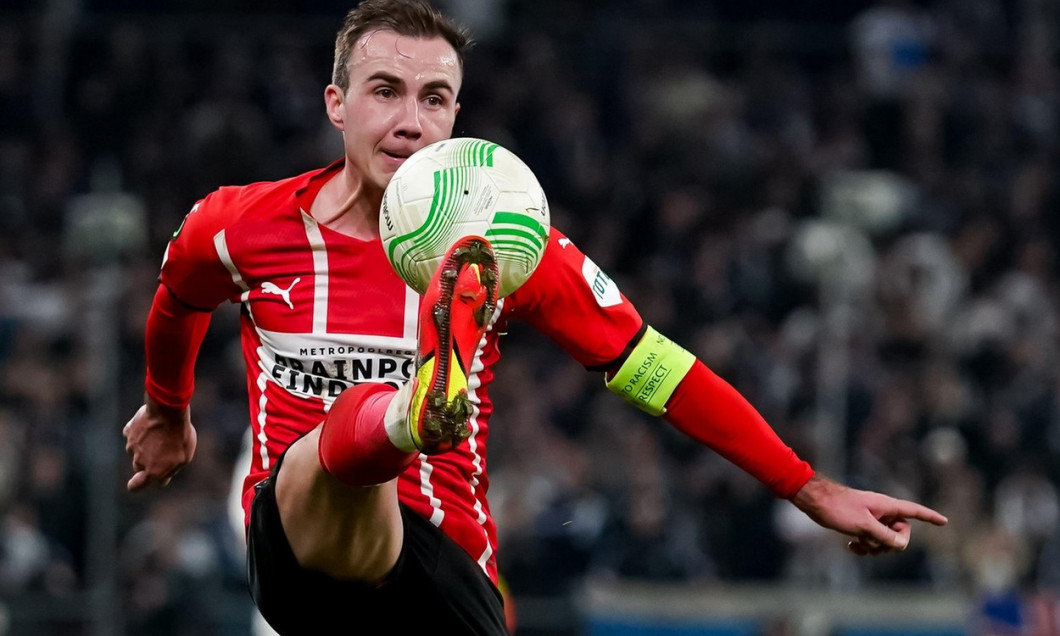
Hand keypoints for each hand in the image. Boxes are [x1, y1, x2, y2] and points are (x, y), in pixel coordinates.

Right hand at [123, 394, 196, 490]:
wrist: (168, 411)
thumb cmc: (179, 436)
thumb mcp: (184, 457)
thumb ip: (170, 471)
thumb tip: (162, 481)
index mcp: (151, 471)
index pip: (135, 486)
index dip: (136, 485)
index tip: (136, 483)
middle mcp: (138, 461)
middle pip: (140, 466)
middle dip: (149, 462)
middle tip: (165, 450)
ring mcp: (131, 445)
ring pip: (137, 449)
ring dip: (146, 445)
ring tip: (162, 434)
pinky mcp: (129, 430)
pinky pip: (133, 435)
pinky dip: (140, 432)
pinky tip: (151, 425)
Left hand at [790, 474, 946, 555]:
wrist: (814, 500)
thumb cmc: (838, 507)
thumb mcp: (863, 524)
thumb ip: (884, 536)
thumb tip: (901, 546)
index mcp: (887, 506)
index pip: (914, 511)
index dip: (929, 517)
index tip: (944, 521)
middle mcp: (882, 511)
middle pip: (900, 533)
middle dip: (890, 543)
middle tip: (873, 544)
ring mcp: (871, 518)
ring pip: (884, 539)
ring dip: (874, 547)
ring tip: (857, 544)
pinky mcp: (860, 524)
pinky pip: (871, 540)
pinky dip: (864, 546)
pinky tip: (851, 547)